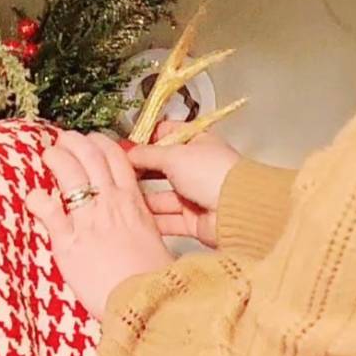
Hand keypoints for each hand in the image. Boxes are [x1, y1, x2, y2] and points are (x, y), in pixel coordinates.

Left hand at [27, 130, 174, 319]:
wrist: (146, 304)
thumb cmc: (151, 279)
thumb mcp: (151, 240)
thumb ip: (136, 222)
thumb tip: (127, 218)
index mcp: (133, 202)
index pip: (116, 157)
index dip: (98, 143)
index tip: (87, 142)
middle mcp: (111, 204)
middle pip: (90, 155)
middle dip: (73, 142)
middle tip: (61, 142)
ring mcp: (89, 221)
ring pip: (69, 173)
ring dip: (55, 158)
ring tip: (47, 156)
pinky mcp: (68, 243)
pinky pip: (49, 210)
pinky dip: (38, 198)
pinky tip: (33, 197)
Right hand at [126, 122, 240, 248]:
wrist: (237, 210)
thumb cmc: (213, 173)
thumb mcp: (174, 155)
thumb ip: (147, 154)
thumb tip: (127, 151)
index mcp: (197, 144)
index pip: (168, 135)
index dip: (147, 139)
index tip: (125, 146)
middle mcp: (196, 169)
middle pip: (161, 169)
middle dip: (140, 172)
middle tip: (118, 175)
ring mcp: (194, 196)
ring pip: (161, 197)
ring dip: (144, 198)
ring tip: (122, 198)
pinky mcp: (192, 220)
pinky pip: (167, 220)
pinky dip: (153, 220)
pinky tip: (136, 217)